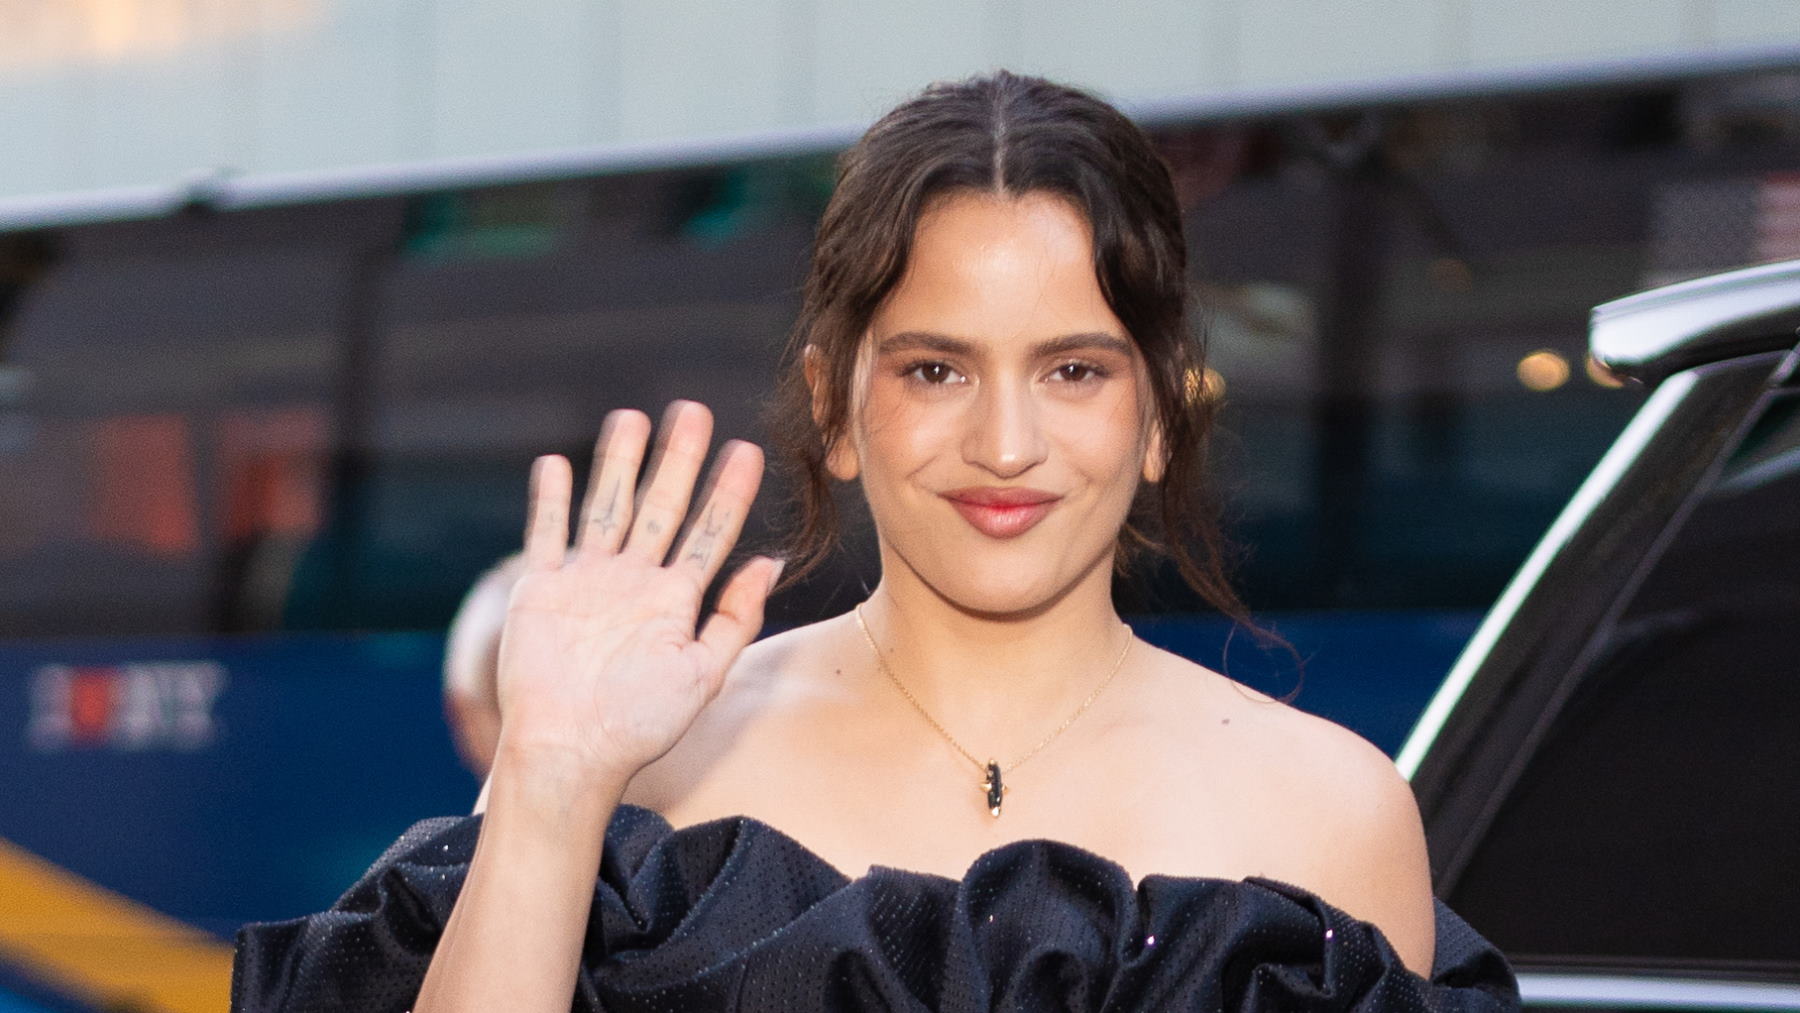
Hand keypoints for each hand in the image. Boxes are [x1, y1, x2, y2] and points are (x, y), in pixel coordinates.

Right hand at [493, 401, 779, 784]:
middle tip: (693, 410)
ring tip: (632, 417)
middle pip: (660, 507)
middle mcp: (632, 583)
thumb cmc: (640, 725)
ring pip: (606, 508)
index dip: (728, 492)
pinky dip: (550, 501)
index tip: (747, 451)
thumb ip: (735, 617)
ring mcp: (586, 583)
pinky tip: (555, 464)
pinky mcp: (541, 591)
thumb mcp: (704, 673)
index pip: (709, 533)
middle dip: (678, 459)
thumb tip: (771, 564)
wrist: (570, 753)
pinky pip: (546, 536)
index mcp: (674, 601)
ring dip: (619, 464)